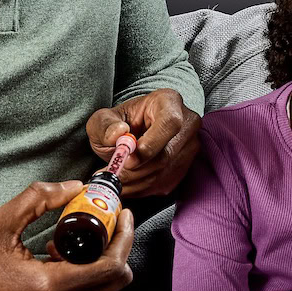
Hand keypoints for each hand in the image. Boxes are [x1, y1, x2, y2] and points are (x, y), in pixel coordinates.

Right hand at [0, 180, 133, 290]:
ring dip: (101, 260)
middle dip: (118, 246)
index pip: (111, 267)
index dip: (124, 236)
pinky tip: (61, 256)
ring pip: (104, 290)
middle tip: (107, 220)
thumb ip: (38, 198)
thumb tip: (74, 186)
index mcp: (49, 287)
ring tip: (76, 237)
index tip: (122, 213)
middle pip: (116, 280)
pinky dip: (86, 275)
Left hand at [86, 89, 200, 197]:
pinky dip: (140, 188)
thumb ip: (105, 125)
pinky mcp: (184, 168)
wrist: (130, 133)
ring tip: (112, 178)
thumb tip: (117, 134)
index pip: (169, 123)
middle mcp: (186, 124)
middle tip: (111, 174)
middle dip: (135, 170)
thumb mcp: (103, 119)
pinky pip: (162, 184)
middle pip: (166, 154)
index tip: (128, 159)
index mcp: (169, 102)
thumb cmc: (119, 123)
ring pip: (163, 173)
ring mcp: (188, 147)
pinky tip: (125, 183)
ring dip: (134, 182)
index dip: (150, 144)